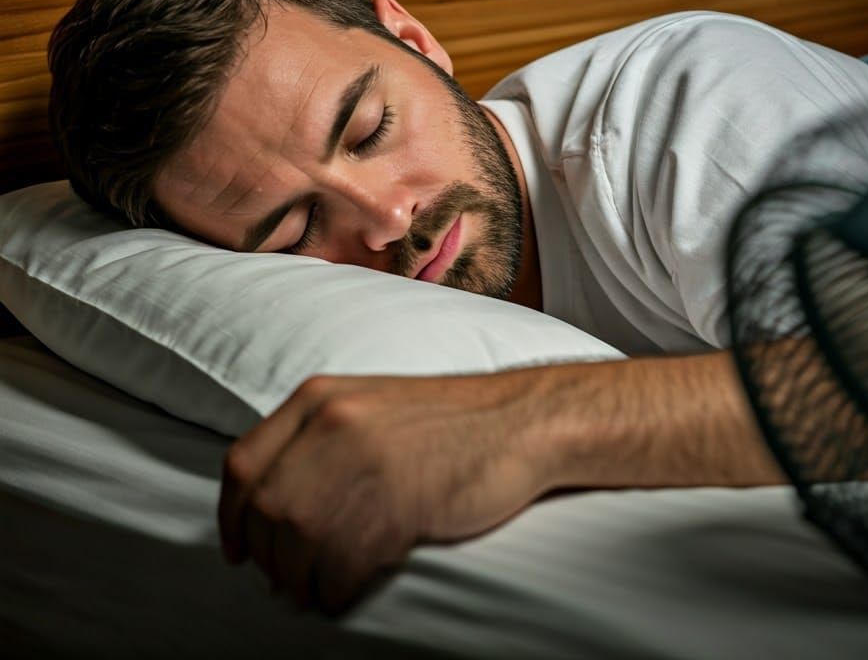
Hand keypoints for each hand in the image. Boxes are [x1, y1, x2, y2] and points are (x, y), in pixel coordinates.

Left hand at [217, 368, 549, 614]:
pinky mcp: (398, 503)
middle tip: (285, 578)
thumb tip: (273, 500)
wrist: (517, 421)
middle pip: (265, 510)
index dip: (231, 516)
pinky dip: (335, 590)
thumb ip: (320, 437)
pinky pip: (341, 565)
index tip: (237, 547)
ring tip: (317, 588)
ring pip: (299, 544)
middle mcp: (333, 424)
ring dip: (300, 580)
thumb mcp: (370, 405)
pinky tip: (349, 587)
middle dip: (268, 556)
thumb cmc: (449, 420)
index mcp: (320, 397)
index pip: (243, 463)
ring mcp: (365, 462)